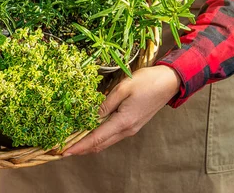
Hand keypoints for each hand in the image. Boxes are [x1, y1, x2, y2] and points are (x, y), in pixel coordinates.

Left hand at [63, 65, 180, 155]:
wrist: (170, 82)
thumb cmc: (147, 81)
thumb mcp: (123, 88)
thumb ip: (105, 103)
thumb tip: (91, 116)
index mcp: (123, 121)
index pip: (96, 138)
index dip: (80, 145)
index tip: (65, 151)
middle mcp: (127, 130)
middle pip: (100, 144)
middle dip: (81, 148)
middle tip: (63, 148)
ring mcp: (131, 128)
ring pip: (106, 141)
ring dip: (90, 143)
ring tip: (73, 141)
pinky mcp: (133, 124)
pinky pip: (112, 135)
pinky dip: (99, 137)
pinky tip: (90, 132)